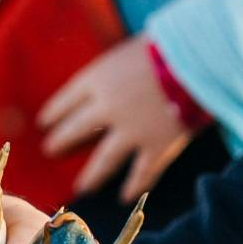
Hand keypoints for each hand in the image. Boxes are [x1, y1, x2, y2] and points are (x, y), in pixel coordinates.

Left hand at [36, 35, 196, 202]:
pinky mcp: (157, 147)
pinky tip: (126, 198)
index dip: (53, 113)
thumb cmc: (165, 45)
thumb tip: (112, 81)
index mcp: (97, 79)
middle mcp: (107, 108)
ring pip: (104, 161)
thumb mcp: (128, 50)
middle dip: (61, 142)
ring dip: (91, 176)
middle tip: (51, 151)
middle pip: (75, 130)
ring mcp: (131, 131)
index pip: (65, 101)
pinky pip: (141, 173)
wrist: (198, 59)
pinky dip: (134, 186)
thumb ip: (115, 70)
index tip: (45, 123)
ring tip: (82, 186)